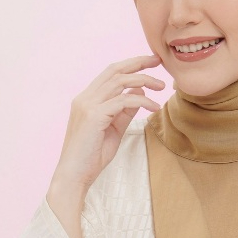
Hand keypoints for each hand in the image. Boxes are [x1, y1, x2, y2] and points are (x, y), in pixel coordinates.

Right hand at [51, 54, 164, 190]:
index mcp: (87, 99)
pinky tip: (155, 107)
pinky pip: (123, 101)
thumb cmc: (92, 155)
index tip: (151, 62)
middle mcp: (85, 98)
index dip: (131, 64)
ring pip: (120, 81)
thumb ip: (124, 111)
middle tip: (158, 61)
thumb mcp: (114, 129)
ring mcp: (88, 105)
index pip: (110, 73)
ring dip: (145, 80)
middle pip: (115, 70)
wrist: (74, 176)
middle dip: (138, 62)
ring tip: (162, 86)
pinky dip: (142, 101)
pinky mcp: (94, 116)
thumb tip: (139, 93)